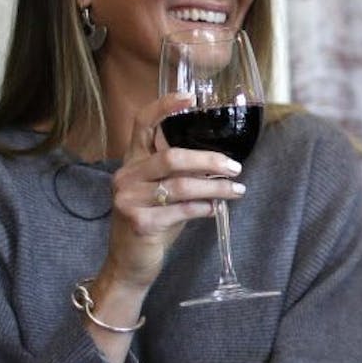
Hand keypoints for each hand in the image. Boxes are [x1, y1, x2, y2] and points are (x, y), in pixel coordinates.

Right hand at [100, 92, 247, 293]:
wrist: (130, 264)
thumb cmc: (152, 224)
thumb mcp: (162, 193)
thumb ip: (181, 174)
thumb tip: (221, 160)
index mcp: (131, 163)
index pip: (141, 124)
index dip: (164, 107)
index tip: (189, 98)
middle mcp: (126, 177)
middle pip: (171, 156)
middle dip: (209, 160)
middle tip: (234, 167)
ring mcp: (129, 200)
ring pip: (181, 185)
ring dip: (215, 186)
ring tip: (236, 190)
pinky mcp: (140, 223)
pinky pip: (182, 210)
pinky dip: (205, 208)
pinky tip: (216, 208)